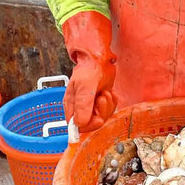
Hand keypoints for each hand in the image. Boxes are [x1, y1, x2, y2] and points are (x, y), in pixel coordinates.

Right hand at [62, 12, 116, 131]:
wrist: (100, 59)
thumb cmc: (89, 69)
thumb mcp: (85, 86)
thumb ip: (82, 104)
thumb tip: (79, 124)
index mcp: (71, 105)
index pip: (77, 126)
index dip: (89, 125)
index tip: (98, 119)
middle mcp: (80, 107)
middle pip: (92, 122)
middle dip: (101, 112)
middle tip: (101, 97)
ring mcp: (92, 105)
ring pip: (102, 116)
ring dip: (108, 105)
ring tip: (105, 91)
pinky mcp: (102, 102)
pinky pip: (110, 110)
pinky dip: (113, 101)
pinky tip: (109, 91)